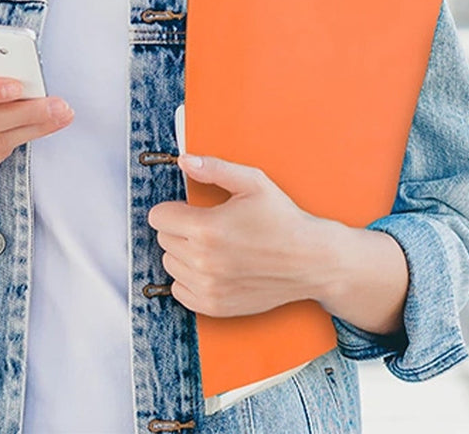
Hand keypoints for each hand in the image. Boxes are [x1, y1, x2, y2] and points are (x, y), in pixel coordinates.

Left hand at [146, 154, 318, 317]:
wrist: (310, 261)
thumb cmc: (283, 220)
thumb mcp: (253, 182)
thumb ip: (214, 168)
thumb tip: (185, 161)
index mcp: (207, 228)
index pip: (158, 217)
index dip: (173, 208)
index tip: (189, 208)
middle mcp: (203, 262)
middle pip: (163, 239)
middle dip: (179, 228)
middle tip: (207, 225)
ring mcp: (208, 287)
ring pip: (170, 264)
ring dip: (183, 253)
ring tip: (212, 245)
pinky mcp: (214, 306)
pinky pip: (179, 291)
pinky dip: (189, 278)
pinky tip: (211, 266)